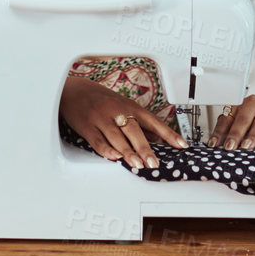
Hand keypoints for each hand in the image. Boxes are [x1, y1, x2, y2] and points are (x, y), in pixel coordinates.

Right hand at [58, 76, 187, 169]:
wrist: (72, 90)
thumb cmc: (100, 99)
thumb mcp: (121, 105)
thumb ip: (139, 122)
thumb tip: (157, 138)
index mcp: (128, 105)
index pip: (152, 120)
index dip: (168, 133)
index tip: (181, 144)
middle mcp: (116, 110)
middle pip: (133, 130)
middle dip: (144, 148)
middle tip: (153, 163)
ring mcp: (100, 118)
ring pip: (116, 137)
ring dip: (128, 152)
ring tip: (138, 165)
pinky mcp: (86, 127)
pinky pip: (98, 140)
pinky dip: (106, 150)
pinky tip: (115, 157)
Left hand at [211, 96, 254, 149]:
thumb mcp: (245, 124)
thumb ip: (234, 132)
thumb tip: (221, 147)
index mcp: (239, 106)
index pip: (227, 118)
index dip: (219, 132)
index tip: (213, 143)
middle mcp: (252, 105)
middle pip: (242, 120)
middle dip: (235, 134)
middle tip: (229, 146)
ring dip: (251, 137)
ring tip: (245, 147)